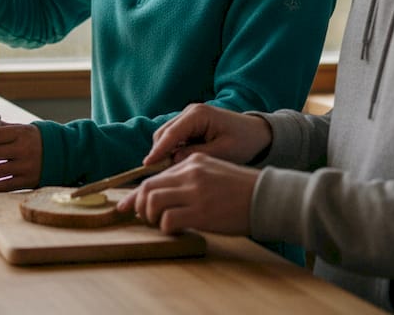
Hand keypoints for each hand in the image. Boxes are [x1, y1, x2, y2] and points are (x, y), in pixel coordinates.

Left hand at [118, 153, 258, 235]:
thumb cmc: (243, 190)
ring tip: (161, 224)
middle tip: (143, 218)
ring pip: (152, 203)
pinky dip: (166, 228)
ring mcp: (195, 193)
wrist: (268, 198)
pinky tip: (177, 230)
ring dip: (151, 217)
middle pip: (147, 188)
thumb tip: (163, 195)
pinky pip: (168, 221)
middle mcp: (190, 173)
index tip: (125, 205)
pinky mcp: (200, 212)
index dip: (136, 194)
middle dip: (138, 206)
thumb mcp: (214, 173)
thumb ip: (190, 179)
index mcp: (193, 162)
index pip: (155, 176)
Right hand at [144, 103, 272, 166]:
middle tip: (160, 175)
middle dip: (159, 152)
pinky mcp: (190, 124)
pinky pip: (174, 138)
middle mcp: (190, 111)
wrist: (258, 133)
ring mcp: (189, 117)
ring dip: (166, 152)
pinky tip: (179, 164)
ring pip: (166, 136)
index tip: (147, 166)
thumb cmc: (244, 142)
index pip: (171, 133)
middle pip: (163, 133)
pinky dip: (173, 150)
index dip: (158, 150)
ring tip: (171, 172)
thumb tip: (173, 160)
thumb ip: (196, 155)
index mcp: (198, 114)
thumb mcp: (222, 152)